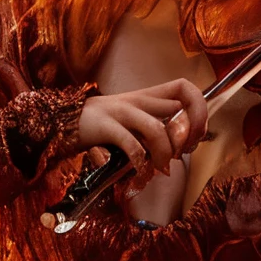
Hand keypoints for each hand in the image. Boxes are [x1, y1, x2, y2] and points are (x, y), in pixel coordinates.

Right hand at [74, 78, 207, 182]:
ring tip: (161, 168)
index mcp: (147, 96)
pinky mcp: (104, 126)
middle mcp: (137, 99)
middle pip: (178, 106)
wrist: (62, 123)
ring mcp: (120, 111)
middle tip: (180, 155)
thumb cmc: (103, 127)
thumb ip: (156, 128)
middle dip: (186, 135)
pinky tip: (140, 171)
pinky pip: (131, 144)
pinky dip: (140, 161)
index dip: (198, 110)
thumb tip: (183, 145)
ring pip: (157, 129)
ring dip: (164, 152)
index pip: (185, 88)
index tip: (194, 135)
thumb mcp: (133, 123)